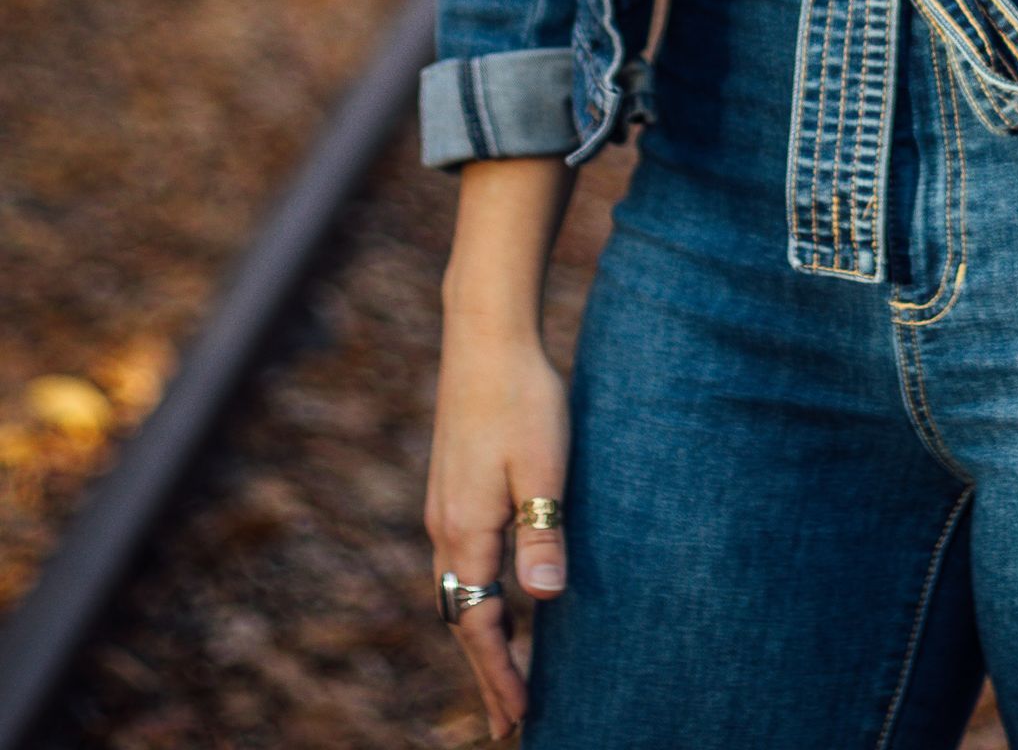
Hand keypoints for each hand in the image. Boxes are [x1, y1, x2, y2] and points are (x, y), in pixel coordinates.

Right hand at [427, 322, 570, 738]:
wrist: (486, 335)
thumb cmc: (523, 397)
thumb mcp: (544, 466)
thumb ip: (543, 532)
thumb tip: (544, 601)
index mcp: (466, 530)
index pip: (479, 625)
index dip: (498, 674)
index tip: (517, 720)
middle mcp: (444, 526)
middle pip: (462, 617)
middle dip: (486, 669)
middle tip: (510, 718)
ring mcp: (443, 505)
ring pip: (459, 589)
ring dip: (481, 633)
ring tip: (508, 669)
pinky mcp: (452, 485)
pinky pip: (461, 561)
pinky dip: (477, 595)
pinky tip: (499, 595)